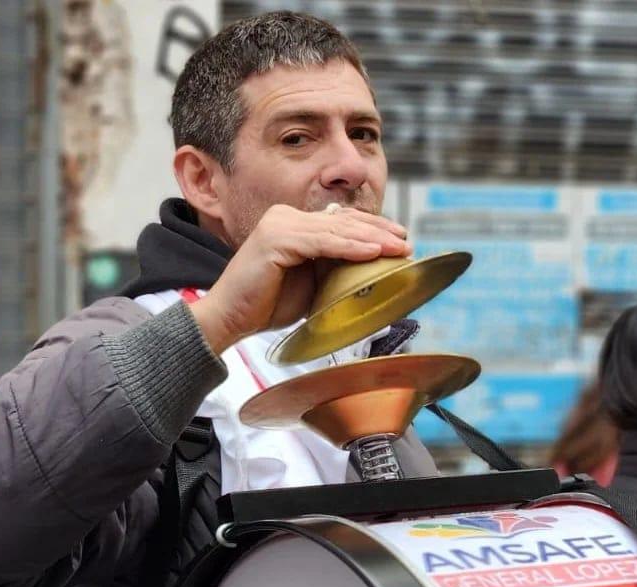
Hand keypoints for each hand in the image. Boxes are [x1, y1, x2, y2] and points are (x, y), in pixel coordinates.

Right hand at [189, 204, 410, 353]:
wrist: (229, 319)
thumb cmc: (266, 305)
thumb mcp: (310, 284)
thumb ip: (332, 269)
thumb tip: (367, 268)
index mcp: (293, 224)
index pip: (341, 221)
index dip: (373, 228)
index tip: (399, 238)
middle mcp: (285, 217)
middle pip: (343, 221)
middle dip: (379, 231)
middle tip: (407, 242)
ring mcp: (280, 224)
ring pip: (336, 230)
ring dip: (372, 239)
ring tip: (398, 248)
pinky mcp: (276, 238)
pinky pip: (322, 242)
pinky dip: (349, 247)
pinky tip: (372, 251)